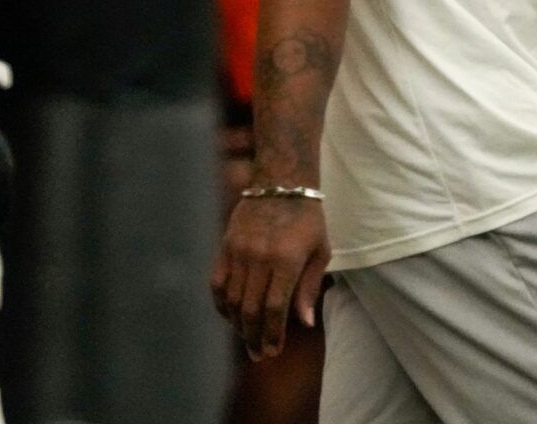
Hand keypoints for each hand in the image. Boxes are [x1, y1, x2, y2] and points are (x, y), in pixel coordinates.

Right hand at [211, 193, 330, 360]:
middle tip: (258, 354)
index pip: (275, 308)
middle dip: (254, 337)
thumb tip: (304, 323)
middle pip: (251, 309)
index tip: (273, 351)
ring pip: (231, 299)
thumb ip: (309, 287)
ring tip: (246, 338)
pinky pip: (216, 282)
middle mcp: (260, 257)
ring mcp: (239, 251)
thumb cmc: (307, 218)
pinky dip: (220, 303)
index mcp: (287, 259)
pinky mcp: (225, 245)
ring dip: (237, 324)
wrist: (281, 182)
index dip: (273, 334)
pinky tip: (228, 315)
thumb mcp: (320, 251)